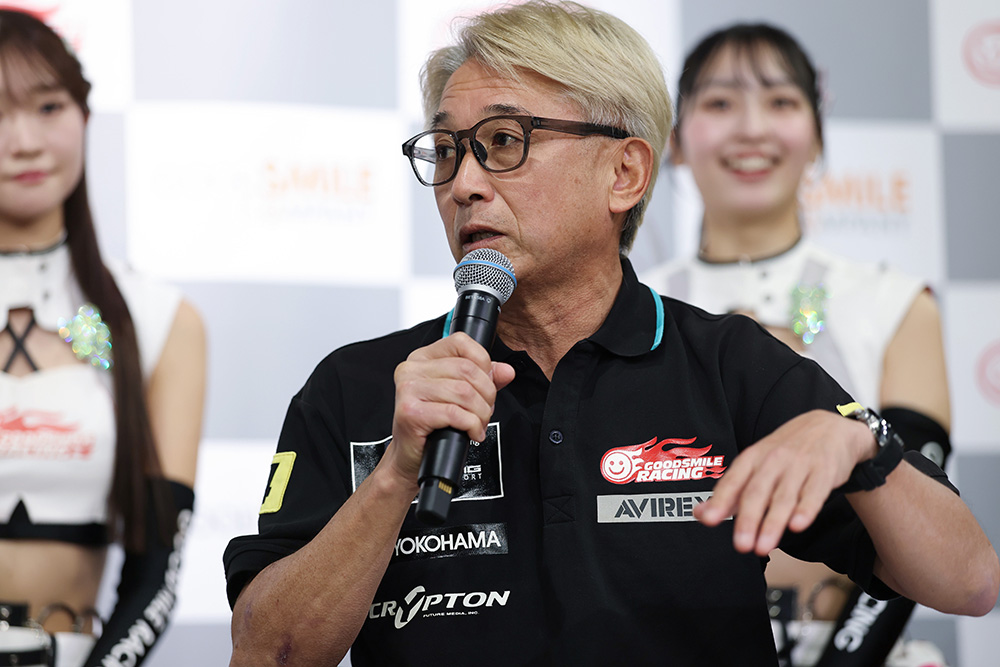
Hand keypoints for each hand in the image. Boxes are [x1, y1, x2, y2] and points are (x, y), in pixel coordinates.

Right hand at [386, 333, 514, 485]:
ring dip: (480, 413)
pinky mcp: (410, 412)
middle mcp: (412, 369)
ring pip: (463, 392)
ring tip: (477, 423)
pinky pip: (454, 413)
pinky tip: (471, 432)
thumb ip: (482, 379)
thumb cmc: (431, 426)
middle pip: (466, 370)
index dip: (483, 363)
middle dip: (486, 394)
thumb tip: (505, 371)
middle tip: (485, 410)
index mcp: (422, 358)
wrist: (410, 457)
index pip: (460, 342)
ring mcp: (409, 389)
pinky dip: (471, 425)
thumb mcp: (458, 396)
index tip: (486, 383)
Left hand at [694, 410, 873, 555]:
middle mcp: (773, 460)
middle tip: (741, 545)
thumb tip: (701, 514)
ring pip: (784, 497)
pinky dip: (806, 509)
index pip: (733, 481)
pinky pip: (814, 493)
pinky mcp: (824, 472)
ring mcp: (799, 465)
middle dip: (747, 520)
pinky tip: (797, 525)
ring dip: (773, 523)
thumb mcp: (755, 464)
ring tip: (763, 546)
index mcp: (752, 458)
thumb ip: (730, 493)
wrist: (829, 428)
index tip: (709, 520)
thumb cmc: (785, 452)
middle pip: (757, 492)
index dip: (720, 501)